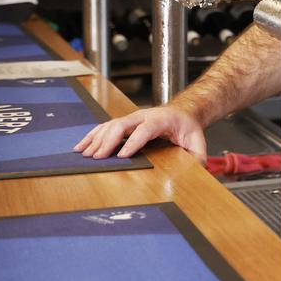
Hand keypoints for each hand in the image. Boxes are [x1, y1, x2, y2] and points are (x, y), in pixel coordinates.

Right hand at [73, 106, 206, 161]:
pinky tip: (82, 147)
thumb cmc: (187, 128)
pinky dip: (92, 136)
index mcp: (162, 119)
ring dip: (97, 139)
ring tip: (85, 154)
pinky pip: (105, 127)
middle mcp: (144, 116)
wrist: (183, 113)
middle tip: (98, 157)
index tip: (122, 156)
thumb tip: (197, 167)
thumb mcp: (197, 140)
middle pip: (122, 125)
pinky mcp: (124, 122)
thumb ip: (198, 154)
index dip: (133, 142)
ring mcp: (132, 117)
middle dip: (109, 141)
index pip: (146, 129)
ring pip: (110, 125)